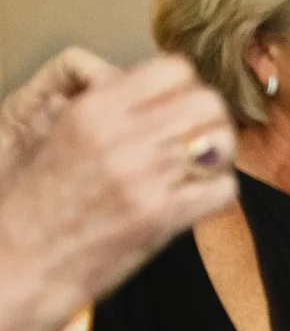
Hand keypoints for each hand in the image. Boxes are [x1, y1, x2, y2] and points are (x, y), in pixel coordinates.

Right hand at [0, 55, 237, 304]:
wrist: (24, 261)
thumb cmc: (40, 202)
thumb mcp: (58, 134)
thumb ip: (105, 105)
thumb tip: (149, 87)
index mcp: (92, 109)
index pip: (174, 69)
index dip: (185, 88)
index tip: (178, 107)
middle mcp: (120, 136)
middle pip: (208, 102)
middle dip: (210, 120)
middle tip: (197, 139)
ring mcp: (144, 177)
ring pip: (222, 142)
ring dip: (218, 156)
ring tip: (198, 169)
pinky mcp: (162, 216)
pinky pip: (223, 188)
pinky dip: (218, 192)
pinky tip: (196, 198)